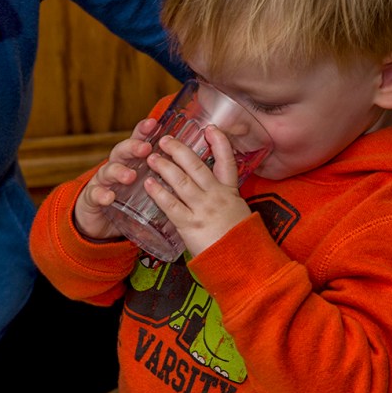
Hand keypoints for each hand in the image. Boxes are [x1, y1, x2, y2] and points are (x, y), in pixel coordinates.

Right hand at [74, 117, 158, 239]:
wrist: (100, 221)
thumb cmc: (128, 201)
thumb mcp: (145, 187)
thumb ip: (160, 178)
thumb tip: (189, 171)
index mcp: (131, 162)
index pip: (137, 142)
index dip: (143, 131)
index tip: (154, 123)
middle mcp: (115, 167)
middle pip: (122, 151)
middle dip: (133, 147)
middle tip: (145, 149)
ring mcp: (102, 181)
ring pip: (108, 170)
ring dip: (119, 171)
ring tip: (130, 176)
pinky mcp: (92, 198)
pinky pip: (95, 194)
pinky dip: (101, 194)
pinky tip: (109, 197)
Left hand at [143, 124, 250, 255]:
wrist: (243, 264)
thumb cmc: (240, 241)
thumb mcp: (239, 213)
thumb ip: (225, 199)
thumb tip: (210, 190)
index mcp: (231, 192)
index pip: (227, 162)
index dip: (219, 142)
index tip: (210, 128)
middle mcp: (217, 196)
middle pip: (196, 166)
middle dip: (179, 150)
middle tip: (165, 140)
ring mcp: (203, 210)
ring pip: (181, 181)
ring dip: (164, 166)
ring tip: (151, 157)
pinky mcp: (190, 225)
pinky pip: (171, 205)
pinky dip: (158, 193)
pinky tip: (148, 184)